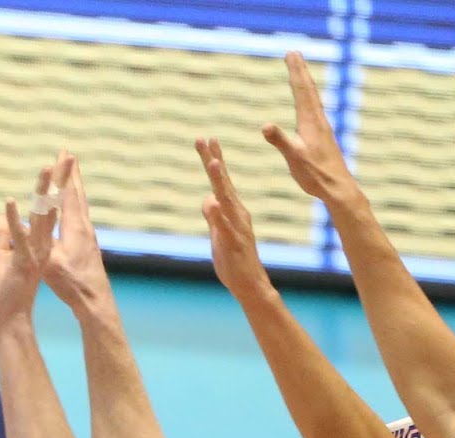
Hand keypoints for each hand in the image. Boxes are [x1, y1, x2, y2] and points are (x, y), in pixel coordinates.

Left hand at [0, 168, 60, 327]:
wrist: (9, 317)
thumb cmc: (5, 291)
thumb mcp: (1, 258)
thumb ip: (2, 237)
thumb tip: (1, 217)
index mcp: (38, 240)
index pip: (49, 207)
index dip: (55, 185)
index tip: (61, 163)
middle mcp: (41, 243)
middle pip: (52, 205)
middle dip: (61, 179)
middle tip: (69, 155)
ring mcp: (35, 252)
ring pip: (41, 217)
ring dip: (43, 192)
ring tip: (48, 168)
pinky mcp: (23, 262)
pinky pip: (17, 238)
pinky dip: (12, 219)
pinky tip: (9, 201)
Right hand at [43, 155, 115, 323]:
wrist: (95, 299)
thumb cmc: (70, 283)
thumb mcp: (50, 264)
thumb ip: (39, 243)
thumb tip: (24, 228)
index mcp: (74, 228)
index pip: (68, 194)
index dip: (64, 174)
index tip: (64, 155)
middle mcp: (83, 226)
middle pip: (77, 192)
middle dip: (71, 172)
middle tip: (68, 154)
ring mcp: (88, 233)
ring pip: (80, 202)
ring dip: (75, 185)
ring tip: (71, 173)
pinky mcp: (88, 242)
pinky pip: (80, 214)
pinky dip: (75, 202)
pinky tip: (73, 205)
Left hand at [198, 137, 278, 303]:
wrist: (249, 283)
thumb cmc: (233, 259)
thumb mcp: (217, 233)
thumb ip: (213, 216)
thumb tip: (208, 198)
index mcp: (232, 209)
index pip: (219, 181)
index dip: (213, 159)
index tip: (206, 139)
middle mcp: (236, 213)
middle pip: (222, 182)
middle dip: (214, 159)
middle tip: (206, 138)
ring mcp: (236, 226)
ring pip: (227, 199)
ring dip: (220, 181)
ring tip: (213, 162)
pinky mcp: (234, 242)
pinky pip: (225, 226)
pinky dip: (219, 215)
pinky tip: (213, 202)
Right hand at [265, 50, 363, 213]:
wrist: (337, 187)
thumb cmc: (315, 174)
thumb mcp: (294, 158)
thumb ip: (280, 140)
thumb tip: (265, 125)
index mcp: (310, 122)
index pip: (301, 91)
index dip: (295, 71)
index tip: (291, 53)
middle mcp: (318, 120)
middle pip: (308, 89)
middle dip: (300, 70)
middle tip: (294, 53)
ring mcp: (321, 127)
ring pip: (312, 98)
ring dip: (305, 82)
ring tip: (299, 72)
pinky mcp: (321, 135)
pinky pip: (313, 109)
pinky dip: (308, 98)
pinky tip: (308, 102)